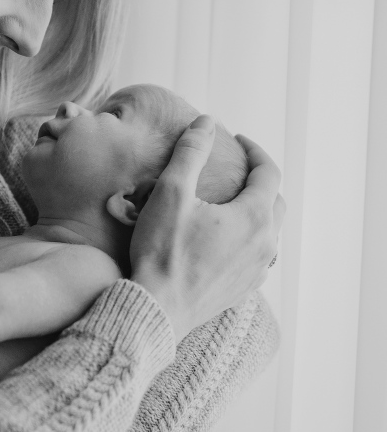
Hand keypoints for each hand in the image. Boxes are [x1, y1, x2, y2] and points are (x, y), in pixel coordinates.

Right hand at [129, 116, 283, 340]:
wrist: (157, 309)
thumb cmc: (162, 251)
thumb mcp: (171, 192)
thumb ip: (192, 152)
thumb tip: (206, 122)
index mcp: (255, 216)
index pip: (269, 172)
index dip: (255, 151)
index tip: (237, 139)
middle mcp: (265, 244)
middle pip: (275, 201)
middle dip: (259, 180)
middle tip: (236, 169)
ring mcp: (258, 270)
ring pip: (269, 231)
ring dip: (255, 211)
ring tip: (230, 202)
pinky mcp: (245, 289)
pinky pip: (258, 257)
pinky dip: (248, 239)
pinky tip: (226, 239)